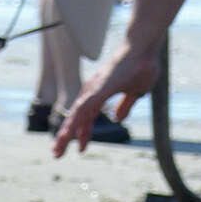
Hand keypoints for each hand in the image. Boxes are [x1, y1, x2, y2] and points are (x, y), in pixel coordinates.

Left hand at [51, 40, 161, 154]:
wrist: (145, 47)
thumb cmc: (141, 66)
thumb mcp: (135, 93)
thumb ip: (125, 106)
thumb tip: (118, 118)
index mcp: (100, 93)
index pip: (86, 116)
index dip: (82, 133)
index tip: (80, 148)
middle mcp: (93, 90)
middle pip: (76, 117)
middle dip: (66, 136)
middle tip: (56, 154)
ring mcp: (96, 87)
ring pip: (77, 113)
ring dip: (67, 131)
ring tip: (58, 147)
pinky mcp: (101, 86)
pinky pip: (86, 105)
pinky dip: (78, 119)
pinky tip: (71, 131)